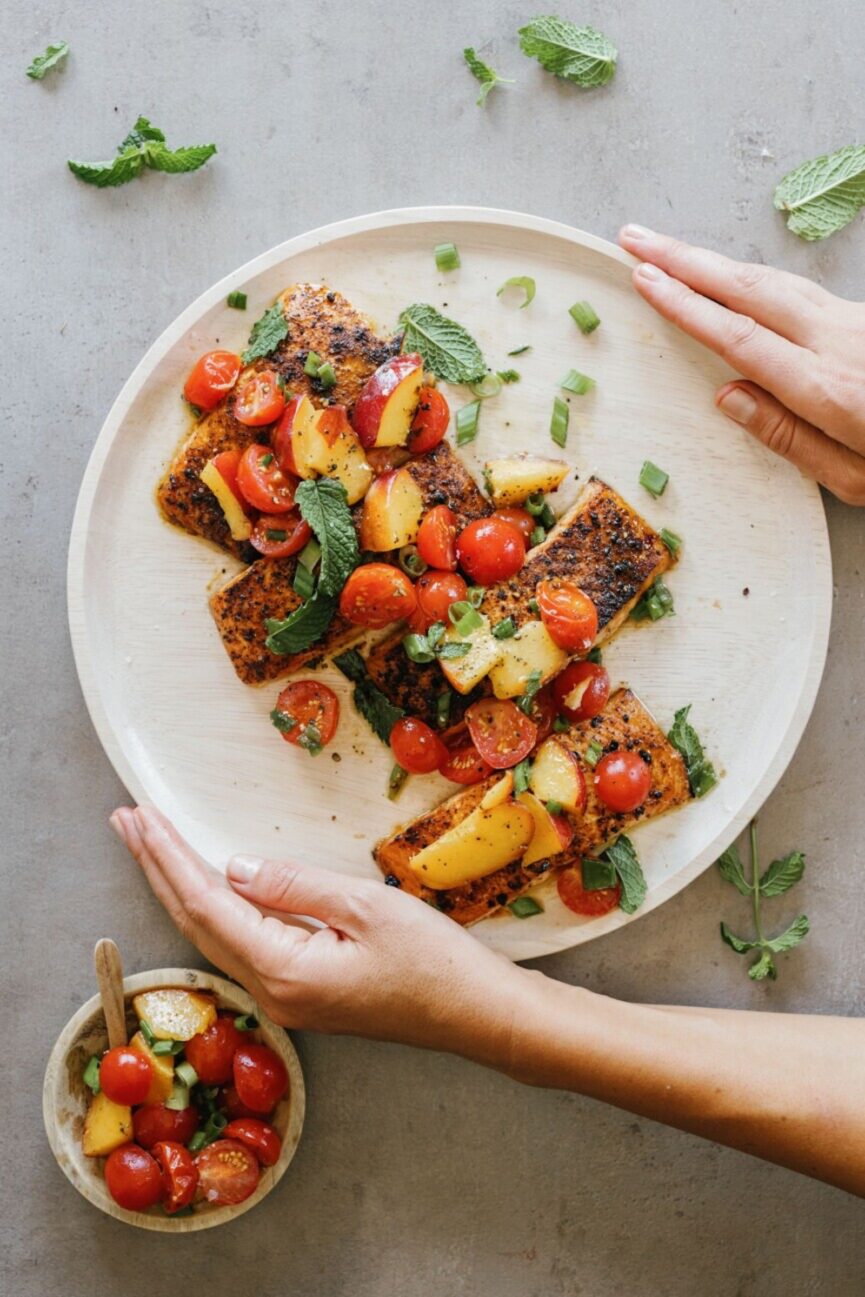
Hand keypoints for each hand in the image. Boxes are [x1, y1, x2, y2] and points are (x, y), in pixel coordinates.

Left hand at [109, 805, 530, 1065]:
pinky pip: (240, 945)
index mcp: (282, 970)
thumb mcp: (365, 909)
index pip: (206, 903)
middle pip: (196, 922)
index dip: (168, 857)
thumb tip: (233, 867)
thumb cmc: (434, 962)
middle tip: (124, 821)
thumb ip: (293, 886)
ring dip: (178, 887)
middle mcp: (272, 992)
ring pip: (214, 935)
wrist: (478, 1016)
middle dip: (156, 868)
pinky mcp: (303, 994)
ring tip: (150, 845)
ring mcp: (286, 998)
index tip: (139, 817)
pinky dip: (211, 907)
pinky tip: (205, 887)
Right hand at [618, 224, 864, 504]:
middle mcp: (839, 340)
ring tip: (667, 250)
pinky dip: (750, 277)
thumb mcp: (854, 479)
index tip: (644, 279)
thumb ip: (788, 436)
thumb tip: (727, 395)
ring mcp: (855, 322)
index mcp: (827, 386)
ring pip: (773, 280)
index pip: (739, 335)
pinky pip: (794, 289)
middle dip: (685, 259)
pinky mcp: (864, 319)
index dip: (686, 304)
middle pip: (749, 287)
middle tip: (634, 237)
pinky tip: (727, 277)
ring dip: (715, 261)